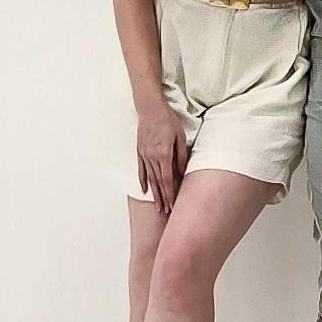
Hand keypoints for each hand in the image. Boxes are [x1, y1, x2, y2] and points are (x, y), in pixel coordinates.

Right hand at [136, 100, 187, 214]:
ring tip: (157, 206)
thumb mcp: (180, 136)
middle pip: (158, 183)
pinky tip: (144, 190)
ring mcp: (145, 156)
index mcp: (164, 155)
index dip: (170, 195)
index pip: (168, 180)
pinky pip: (141, 170)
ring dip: (154, 194)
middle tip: (165, 212)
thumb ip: (181, 156)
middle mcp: (153, 158)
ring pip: (150, 179)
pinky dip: (142, 181)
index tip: (172, 206)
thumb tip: (182, 171)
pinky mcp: (140, 152)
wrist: (150, 109)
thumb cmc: (168, 120)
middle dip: (163, 199)